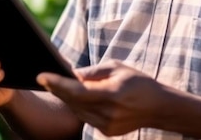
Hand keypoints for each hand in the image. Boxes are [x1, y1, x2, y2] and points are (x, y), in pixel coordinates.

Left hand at [37, 60, 162, 135]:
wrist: (158, 107)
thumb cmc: (138, 82)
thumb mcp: (117, 68)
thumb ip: (93, 72)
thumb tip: (71, 73)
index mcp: (112, 94)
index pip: (78, 91)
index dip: (57, 84)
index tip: (41, 76)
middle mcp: (109, 113)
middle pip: (74, 102)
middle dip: (57, 89)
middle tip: (44, 78)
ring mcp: (107, 125)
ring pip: (77, 111)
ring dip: (66, 98)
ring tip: (56, 85)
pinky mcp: (107, 132)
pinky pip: (85, 117)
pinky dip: (78, 106)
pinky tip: (74, 97)